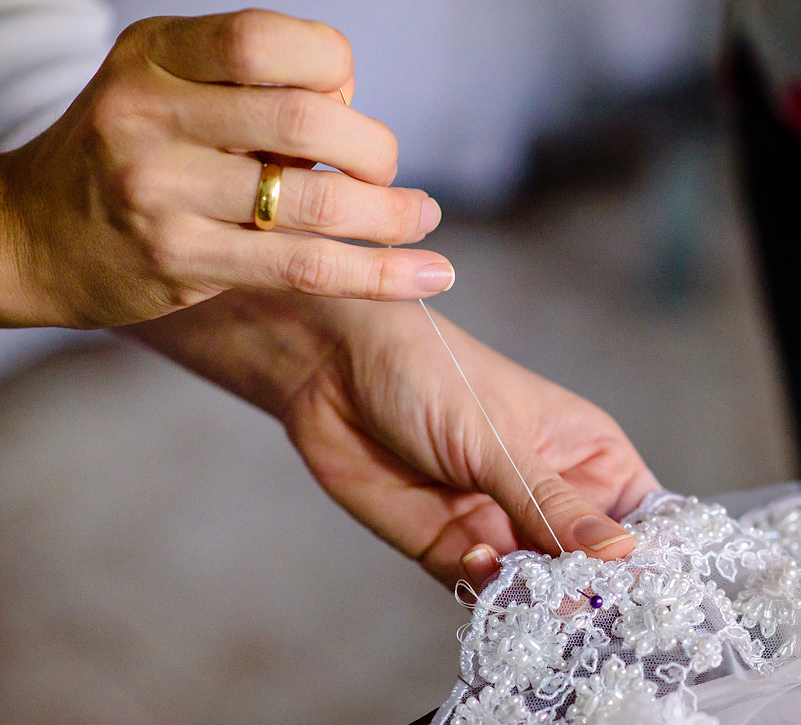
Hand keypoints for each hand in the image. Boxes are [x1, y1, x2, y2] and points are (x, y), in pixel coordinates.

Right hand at [0, 9, 451, 328]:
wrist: (31, 234)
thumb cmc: (130, 153)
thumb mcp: (169, 87)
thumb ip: (252, 87)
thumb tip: (355, 111)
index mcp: (157, 54)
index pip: (272, 41)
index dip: (335, 69)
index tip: (344, 103)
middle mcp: (151, 114)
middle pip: (307, 121)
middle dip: (375, 150)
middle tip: (386, 172)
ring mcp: (162, 191)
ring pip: (315, 204)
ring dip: (392, 214)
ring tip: (422, 218)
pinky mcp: (181, 260)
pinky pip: (305, 269)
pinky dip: (380, 274)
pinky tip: (429, 275)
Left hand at [129, 292, 659, 587]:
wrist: (329, 369)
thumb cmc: (430, 373)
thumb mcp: (499, 439)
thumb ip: (553, 505)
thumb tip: (624, 555)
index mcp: (589, 455)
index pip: (643, 521)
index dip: (650, 560)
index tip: (653, 596)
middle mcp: (555, 497)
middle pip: (595, 568)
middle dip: (591, 592)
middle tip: (581, 605)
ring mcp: (505, 526)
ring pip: (541, 589)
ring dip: (534, 598)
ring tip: (522, 586)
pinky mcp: (454, 550)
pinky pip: (486, 591)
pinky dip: (486, 592)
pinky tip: (475, 561)